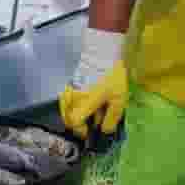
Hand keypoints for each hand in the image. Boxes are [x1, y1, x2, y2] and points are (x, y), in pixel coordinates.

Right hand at [59, 27, 127, 146]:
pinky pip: (68, 99)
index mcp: (85, 102)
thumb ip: (111, 117)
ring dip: (75, 115)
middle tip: (88, 126)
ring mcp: (70, 89)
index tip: (90, 132)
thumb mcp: (118, 99)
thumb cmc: (112, 76)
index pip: (75, 122)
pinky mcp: (70, 82)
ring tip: (88, 114)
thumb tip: (104, 131)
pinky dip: (75, 105)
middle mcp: (73, 98)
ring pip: (66, 109)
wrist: (102, 51)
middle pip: (66, 117)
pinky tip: (86, 102)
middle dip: (76, 124)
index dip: (81, 131)